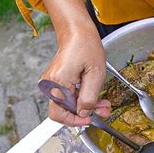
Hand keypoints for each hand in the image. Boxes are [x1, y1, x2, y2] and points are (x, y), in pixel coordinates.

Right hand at [39, 0, 110, 126]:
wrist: (78, 32)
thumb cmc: (86, 46)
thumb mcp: (95, 74)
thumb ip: (89, 97)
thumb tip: (84, 113)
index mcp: (58, 83)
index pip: (60, 114)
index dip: (76, 120)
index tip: (90, 119)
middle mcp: (51, 84)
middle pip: (64, 110)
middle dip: (84, 113)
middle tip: (102, 111)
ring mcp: (52, 82)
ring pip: (67, 103)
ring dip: (85, 105)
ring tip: (102, 102)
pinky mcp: (57, 79)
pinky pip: (67, 95)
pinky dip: (81, 97)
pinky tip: (93, 94)